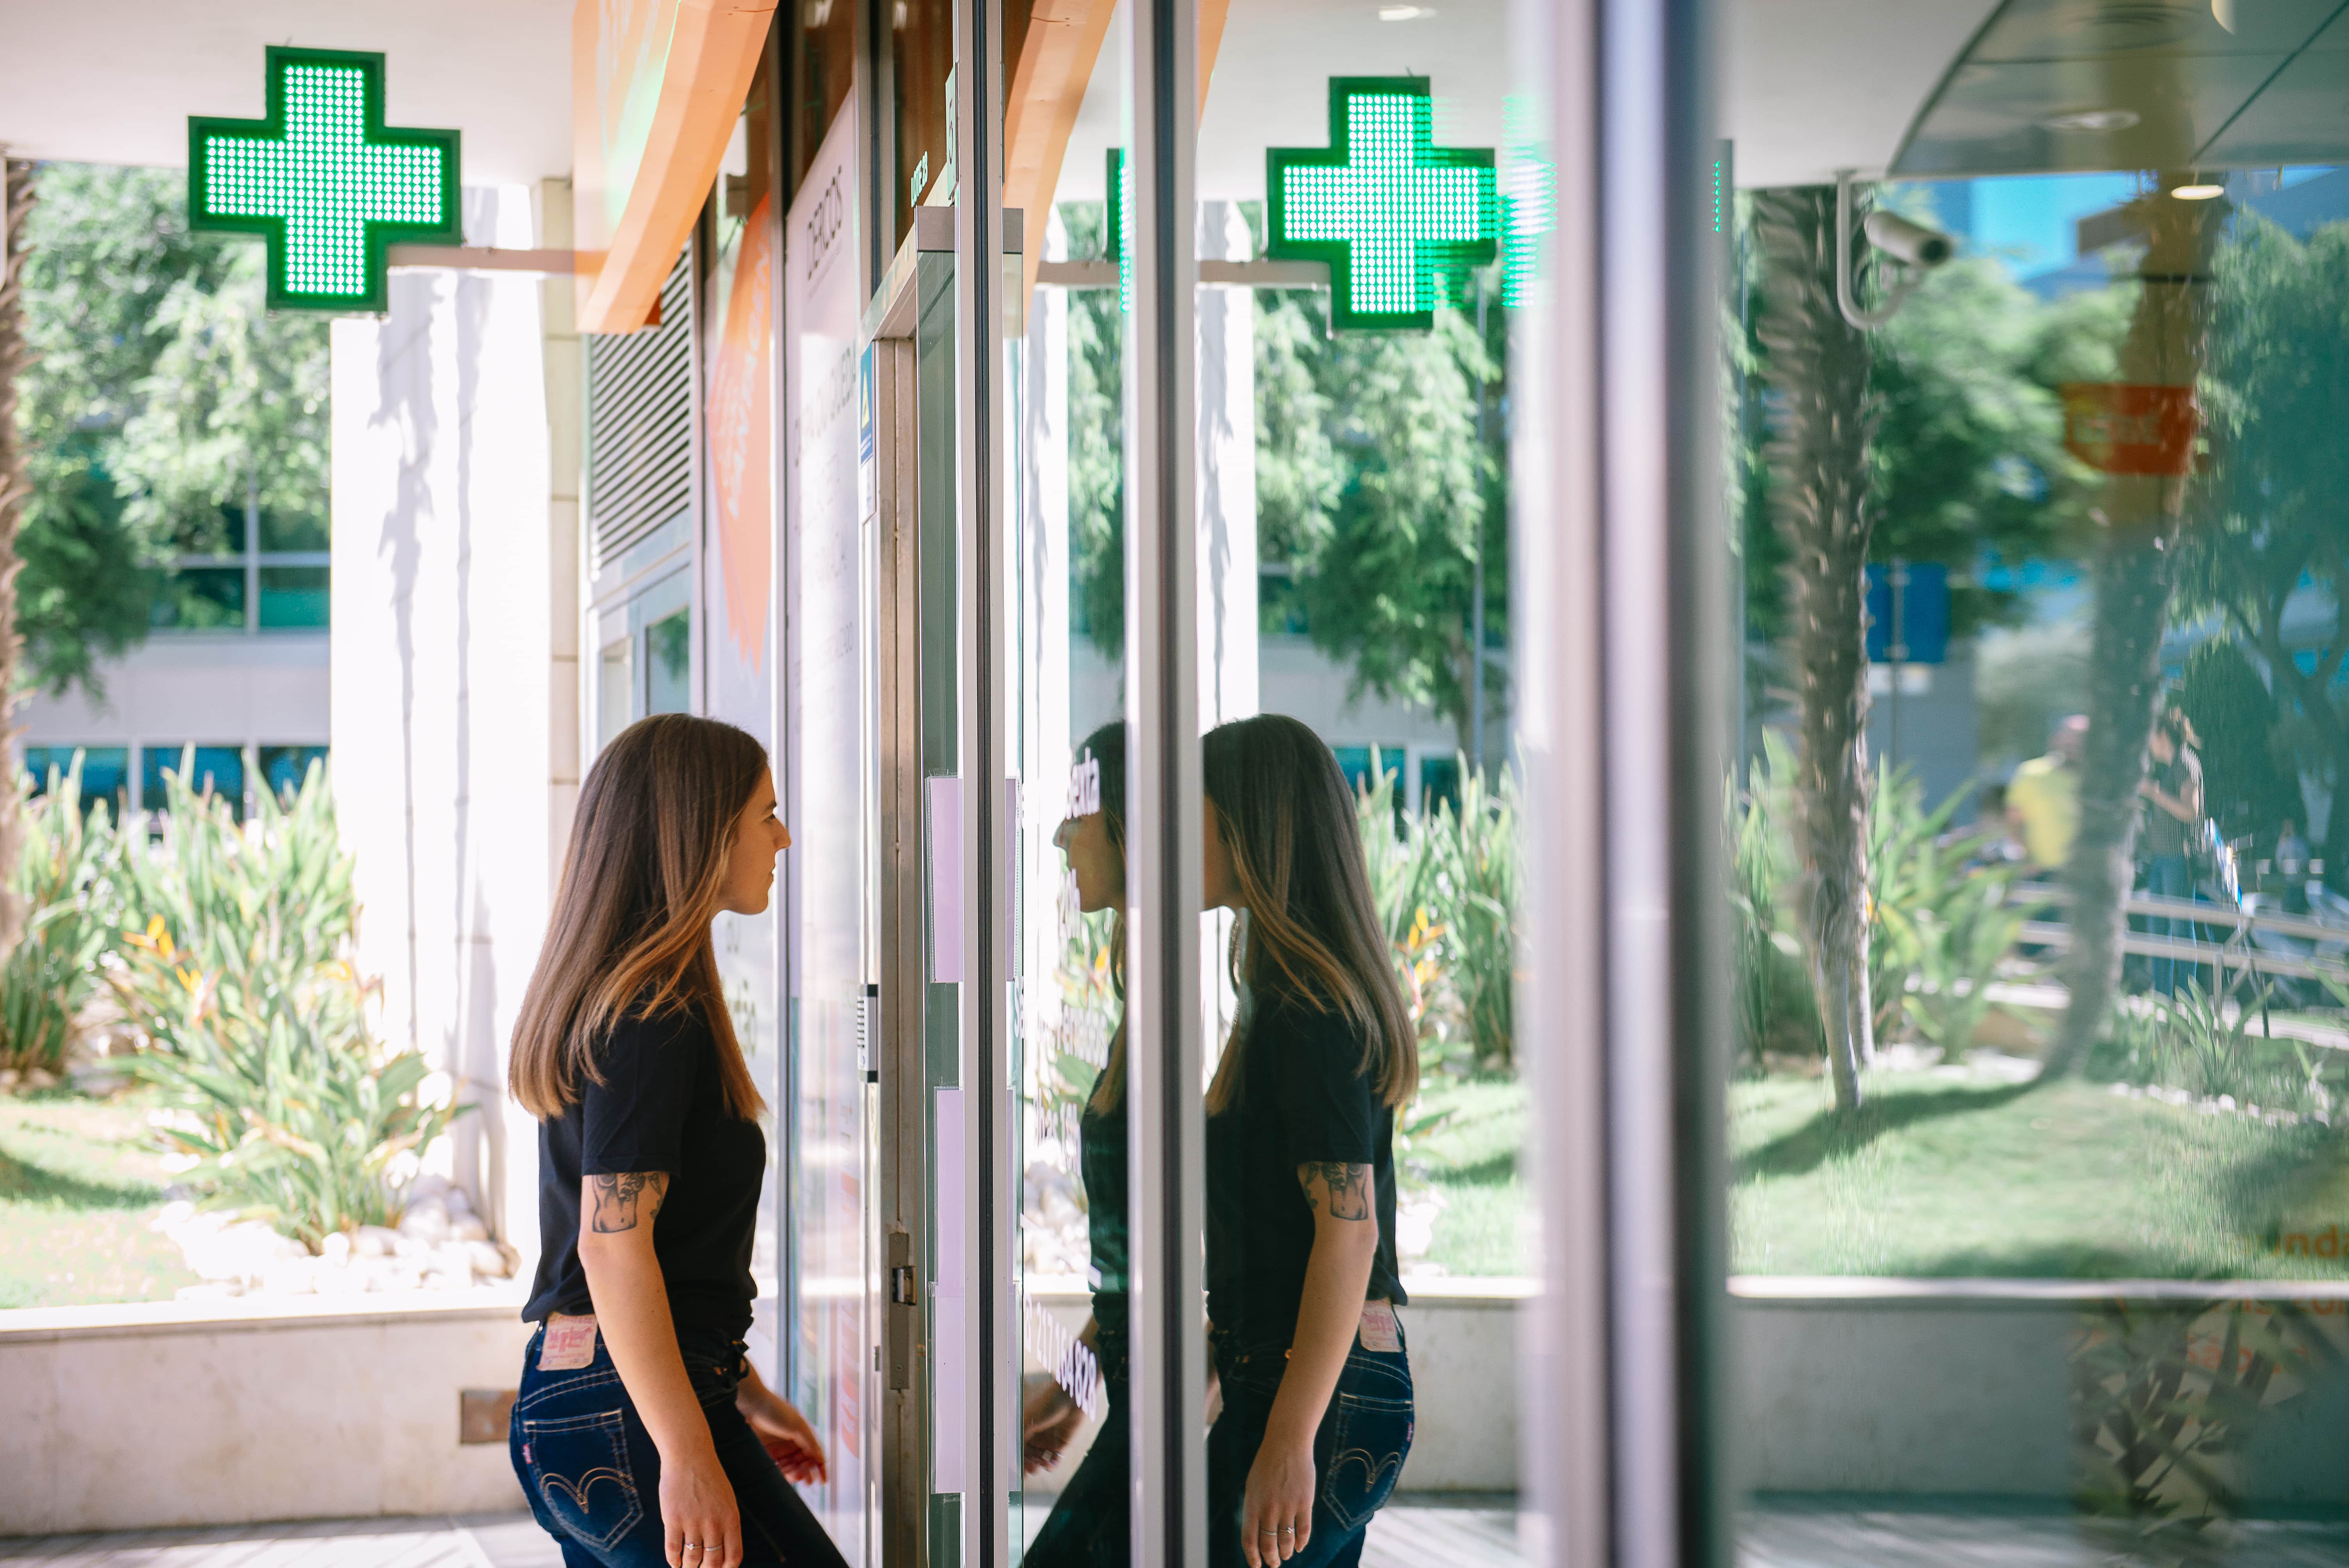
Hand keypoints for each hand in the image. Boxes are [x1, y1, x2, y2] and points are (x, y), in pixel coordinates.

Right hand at [658, 1442, 741, 1567]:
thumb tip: (723, 1554)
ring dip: (688, 1567)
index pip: (733, 1557)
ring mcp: (693, 1522)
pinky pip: (673, 1550)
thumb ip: (727, 1525)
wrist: (689, 1456)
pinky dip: (673, 1560)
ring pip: (691, 1560)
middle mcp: (714, 1523)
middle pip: (712, 1563)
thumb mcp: (727, 1501)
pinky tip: (674, 1562)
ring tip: (686, 1566)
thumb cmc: (709, 1479)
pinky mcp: (674, 1519)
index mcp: (731, 1519)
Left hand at [739, 1386, 829, 1485]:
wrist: (751, 1405)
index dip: (820, 1468)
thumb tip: (821, 1458)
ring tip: (795, 1476)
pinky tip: (785, 1476)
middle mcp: (791, 1443)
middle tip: (806, 1479)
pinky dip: (782, 1474)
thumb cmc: (776, 1411)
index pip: (814, 1454)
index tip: (822, 1481)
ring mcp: (778, 1449)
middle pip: (803, 1463)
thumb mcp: (797, 1425)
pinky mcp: (765, 1454)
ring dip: (795, 1474)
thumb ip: (810, 1443)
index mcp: (802, 1435)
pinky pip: (776, 1468)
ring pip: (790, 1468)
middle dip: (806, 1472)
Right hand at [1022, 1374, 1084, 1473]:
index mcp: (1026, 1429)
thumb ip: (1021, 1438)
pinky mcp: (1062, 1444)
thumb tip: (1015, 1456)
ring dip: (1039, 1466)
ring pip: (1041, 1460)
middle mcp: (1037, 1436)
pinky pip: (1055, 1460)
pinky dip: (1052, 1465)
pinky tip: (1049, 1465)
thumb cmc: (1047, 1404)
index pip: (1020, 1449)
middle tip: (1030, 1469)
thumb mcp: (1028, 1420)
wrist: (1070, 1398)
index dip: (1019, 1460)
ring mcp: (1049, 1441)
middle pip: (1030, 1457)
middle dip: (1028, 1465)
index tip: (1018, 1469)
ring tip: (1040, 1465)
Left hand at [1241, 1431, 1314, 1566]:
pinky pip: (1303, 1531)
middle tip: (1274, 1564)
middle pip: (1268, 1544)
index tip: (1256, 1565)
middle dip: (1271, 1559)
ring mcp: (1287, 1506)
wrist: (1287, 1444)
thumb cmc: (1267, 1465)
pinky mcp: (1304, 1503)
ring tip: (1285, 1556)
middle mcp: (1268, 1508)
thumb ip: (1253, 1509)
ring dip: (1285, 1553)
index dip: (1252, 1557)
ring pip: (1286, 1541)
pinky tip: (1299, 1547)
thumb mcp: (1253, 1486)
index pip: (1249, 1539)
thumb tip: (1256, 1534)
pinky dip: (1301, 1543)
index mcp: (1252, 1503)